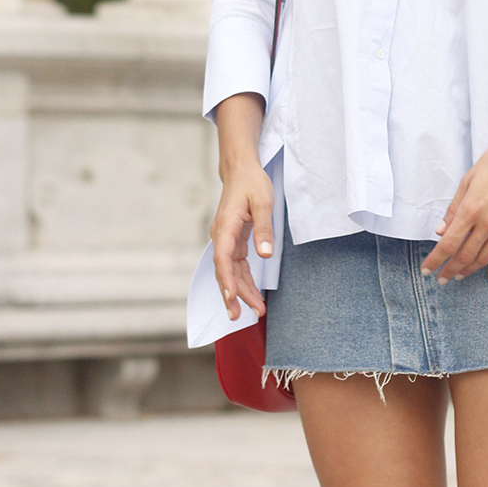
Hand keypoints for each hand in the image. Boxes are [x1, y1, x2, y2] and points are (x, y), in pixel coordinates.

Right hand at [211, 159, 274, 320]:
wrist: (241, 169)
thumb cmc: (251, 182)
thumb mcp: (263, 201)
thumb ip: (264, 229)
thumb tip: (265, 254)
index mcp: (226, 226)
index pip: (223, 258)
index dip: (226, 279)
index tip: (231, 297)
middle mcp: (222, 235)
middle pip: (224, 270)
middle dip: (233, 294)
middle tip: (239, 317)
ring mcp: (226, 238)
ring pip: (231, 270)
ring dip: (240, 290)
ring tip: (254, 310)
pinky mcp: (233, 240)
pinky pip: (236, 264)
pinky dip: (243, 279)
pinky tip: (251, 293)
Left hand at [421, 120, 487, 284]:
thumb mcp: (468, 180)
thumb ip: (454, 208)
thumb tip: (441, 231)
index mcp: (471, 208)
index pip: (448, 243)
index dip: (435, 259)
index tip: (426, 269)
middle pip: (465, 255)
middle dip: (450, 270)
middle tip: (440, 278)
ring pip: (484, 258)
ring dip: (470, 270)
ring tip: (459, 275)